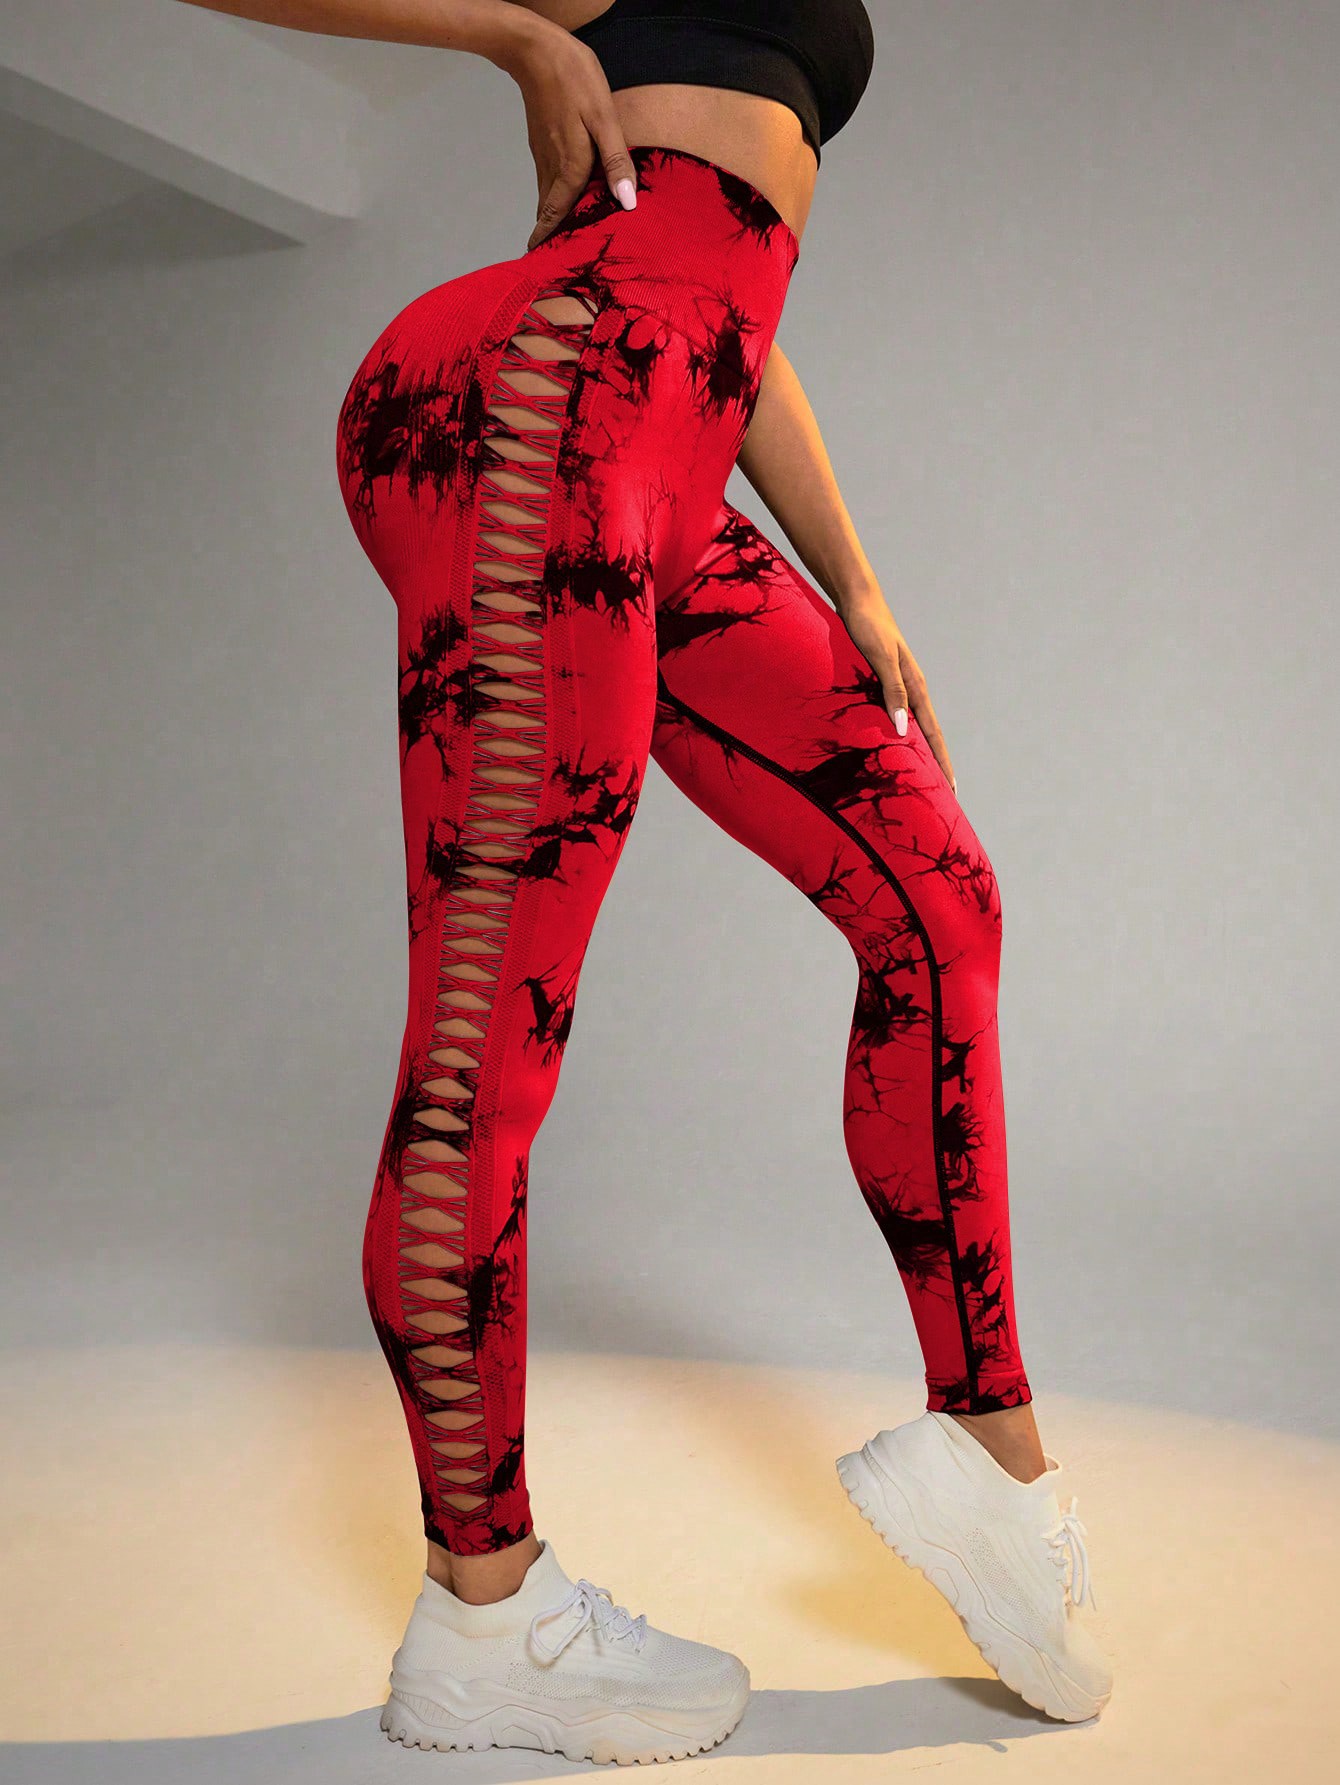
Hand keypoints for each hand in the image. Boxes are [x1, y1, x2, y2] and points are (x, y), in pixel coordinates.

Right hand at [497, 20, 638, 249]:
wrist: (533, 49)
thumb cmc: (573, 78)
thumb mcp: (603, 117)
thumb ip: (615, 161)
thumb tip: (627, 202)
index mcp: (570, 166)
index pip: (559, 215)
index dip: (552, 242)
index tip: (544, 266)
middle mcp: (552, 166)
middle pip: (550, 212)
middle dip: (552, 238)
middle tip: (556, 262)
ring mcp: (543, 155)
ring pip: (546, 197)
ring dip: (552, 219)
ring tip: (561, 240)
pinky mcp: (541, 143)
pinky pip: (546, 180)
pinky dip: (552, 198)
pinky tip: (563, 200)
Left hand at [839, 588, 956, 795]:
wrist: (858, 600)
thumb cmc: (867, 626)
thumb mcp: (880, 658)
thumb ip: (892, 691)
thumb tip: (904, 729)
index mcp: (915, 687)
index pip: (933, 733)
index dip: (942, 762)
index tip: (952, 789)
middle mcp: (911, 689)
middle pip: (928, 734)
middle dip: (936, 764)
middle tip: (943, 794)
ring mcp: (898, 686)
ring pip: (913, 726)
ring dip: (919, 751)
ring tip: (922, 777)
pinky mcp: (883, 681)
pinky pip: (895, 715)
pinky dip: (900, 734)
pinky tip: (894, 744)